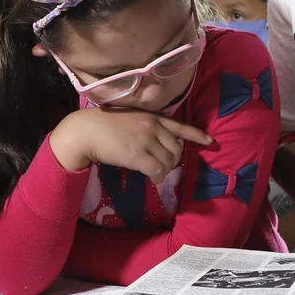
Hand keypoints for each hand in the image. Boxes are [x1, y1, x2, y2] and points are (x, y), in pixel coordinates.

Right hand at [50, 108, 210, 184]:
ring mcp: (145, 140)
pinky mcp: (137, 155)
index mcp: (152, 116)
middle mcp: (152, 126)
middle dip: (173, 160)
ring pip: (168, 161)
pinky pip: (157, 170)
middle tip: (162, 165)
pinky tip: (152, 178)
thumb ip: (145, 124)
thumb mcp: (129, 117)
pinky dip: (158, 177)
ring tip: (155, 173)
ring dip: (165, 170)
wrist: (85, 130)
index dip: (196, 135)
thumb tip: (157, 141)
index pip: (180, 126)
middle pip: (176, 149)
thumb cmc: (102, 123)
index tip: (209, 141)